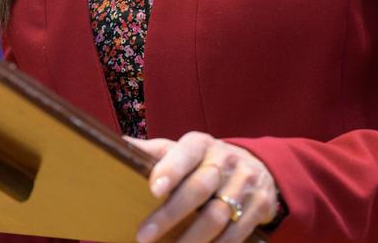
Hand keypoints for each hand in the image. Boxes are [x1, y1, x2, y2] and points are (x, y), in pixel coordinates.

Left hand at [129, 131, 278, 241]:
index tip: (153, 189)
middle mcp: (225, 161)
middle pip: (199, 189)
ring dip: (191, 240)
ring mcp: (245, 184)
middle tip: (143, 236)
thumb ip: (155, 152)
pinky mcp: (259, 207)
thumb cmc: (205, 160)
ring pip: (217, 216)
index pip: (185, 154)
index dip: (170, 170)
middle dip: (170, 215)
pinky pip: (236, 234)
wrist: (255, 167)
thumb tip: (118, 145)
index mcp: (201, 144)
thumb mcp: (183, 150)